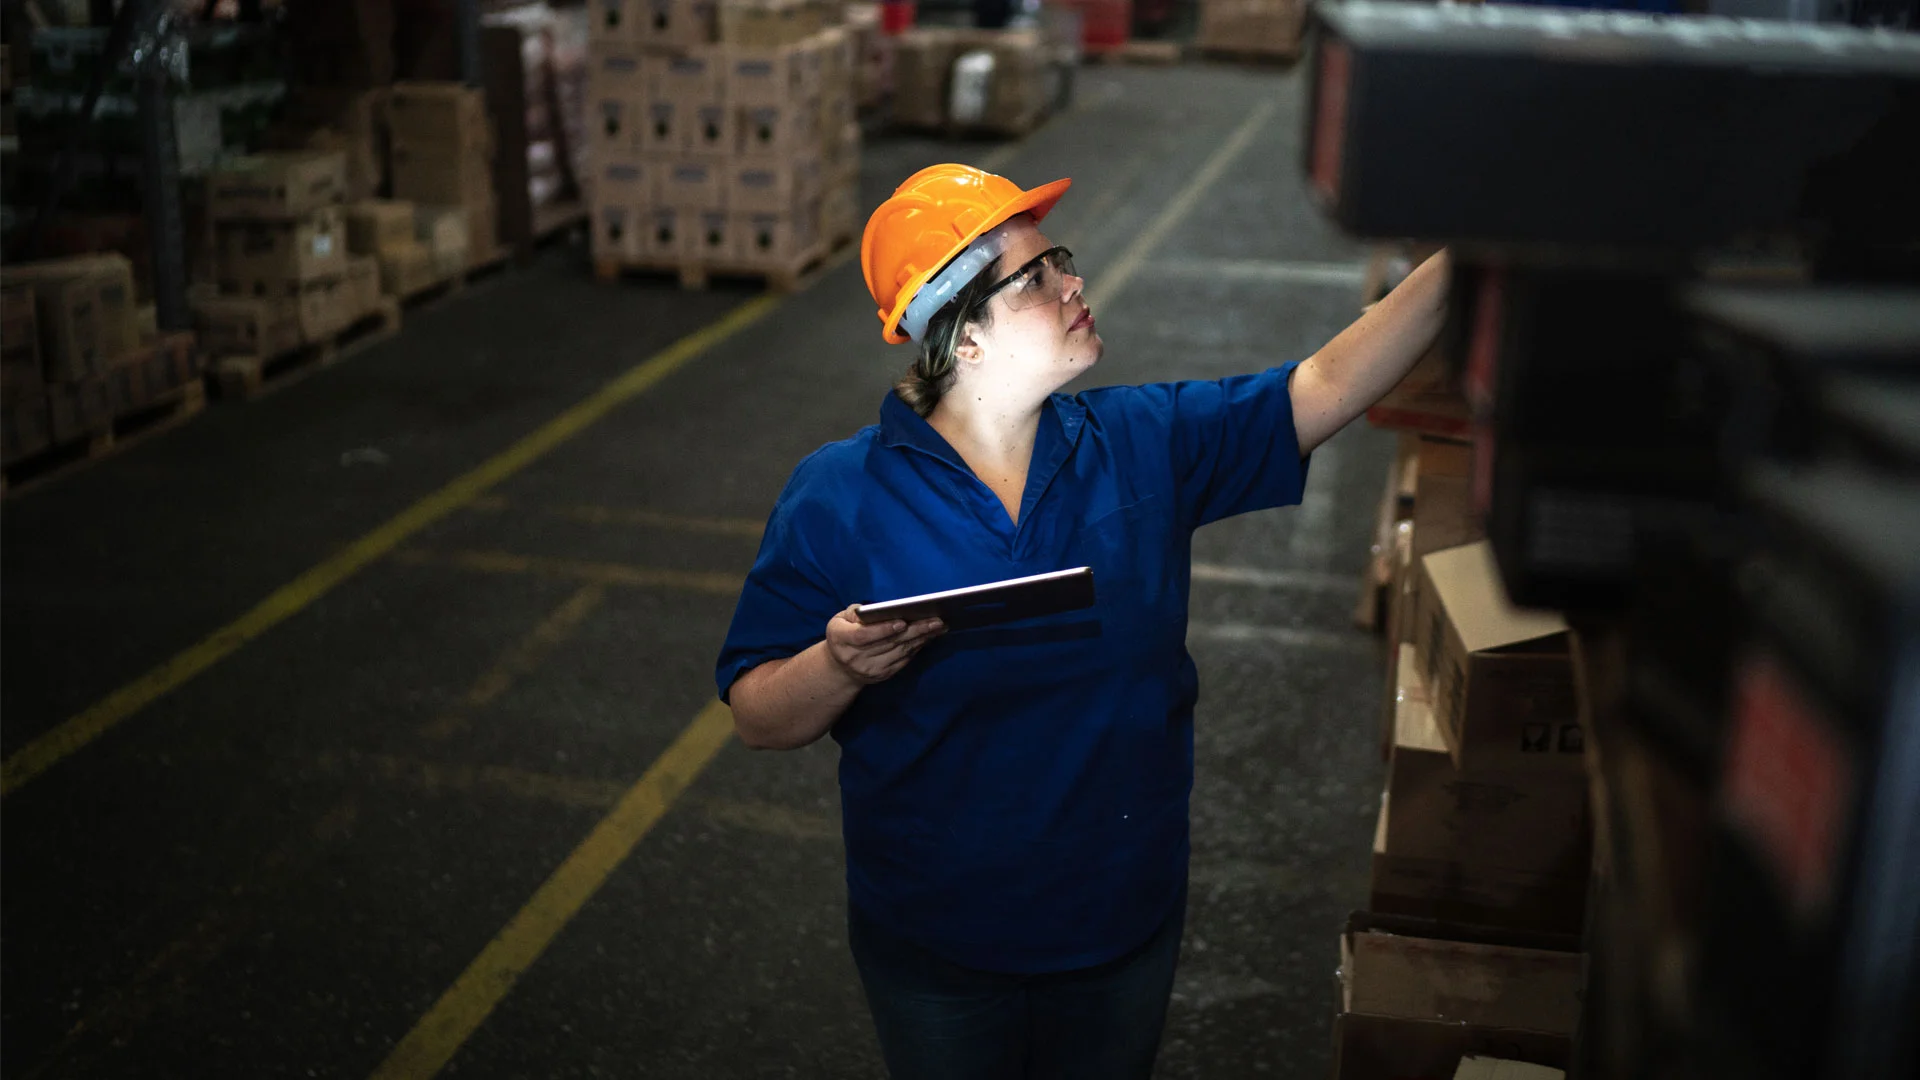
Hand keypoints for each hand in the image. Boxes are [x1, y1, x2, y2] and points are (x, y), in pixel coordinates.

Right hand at [824, 606, 945, 685]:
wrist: (840, 668)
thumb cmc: (843, 635)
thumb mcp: (840, 619)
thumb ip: (857, 613)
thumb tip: (882, 609)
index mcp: (841, 639)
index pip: (864, 636)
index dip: (883, 629)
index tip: (902, 622)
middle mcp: (855, 656)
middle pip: (889, 643)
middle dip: (915, 631)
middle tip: (936, 621)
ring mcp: (870, 669)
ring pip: (900, 652)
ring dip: (922, 638)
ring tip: (938, 626)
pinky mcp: (883, 675)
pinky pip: (904, 660)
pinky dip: (917, 648)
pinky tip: (928, 637)